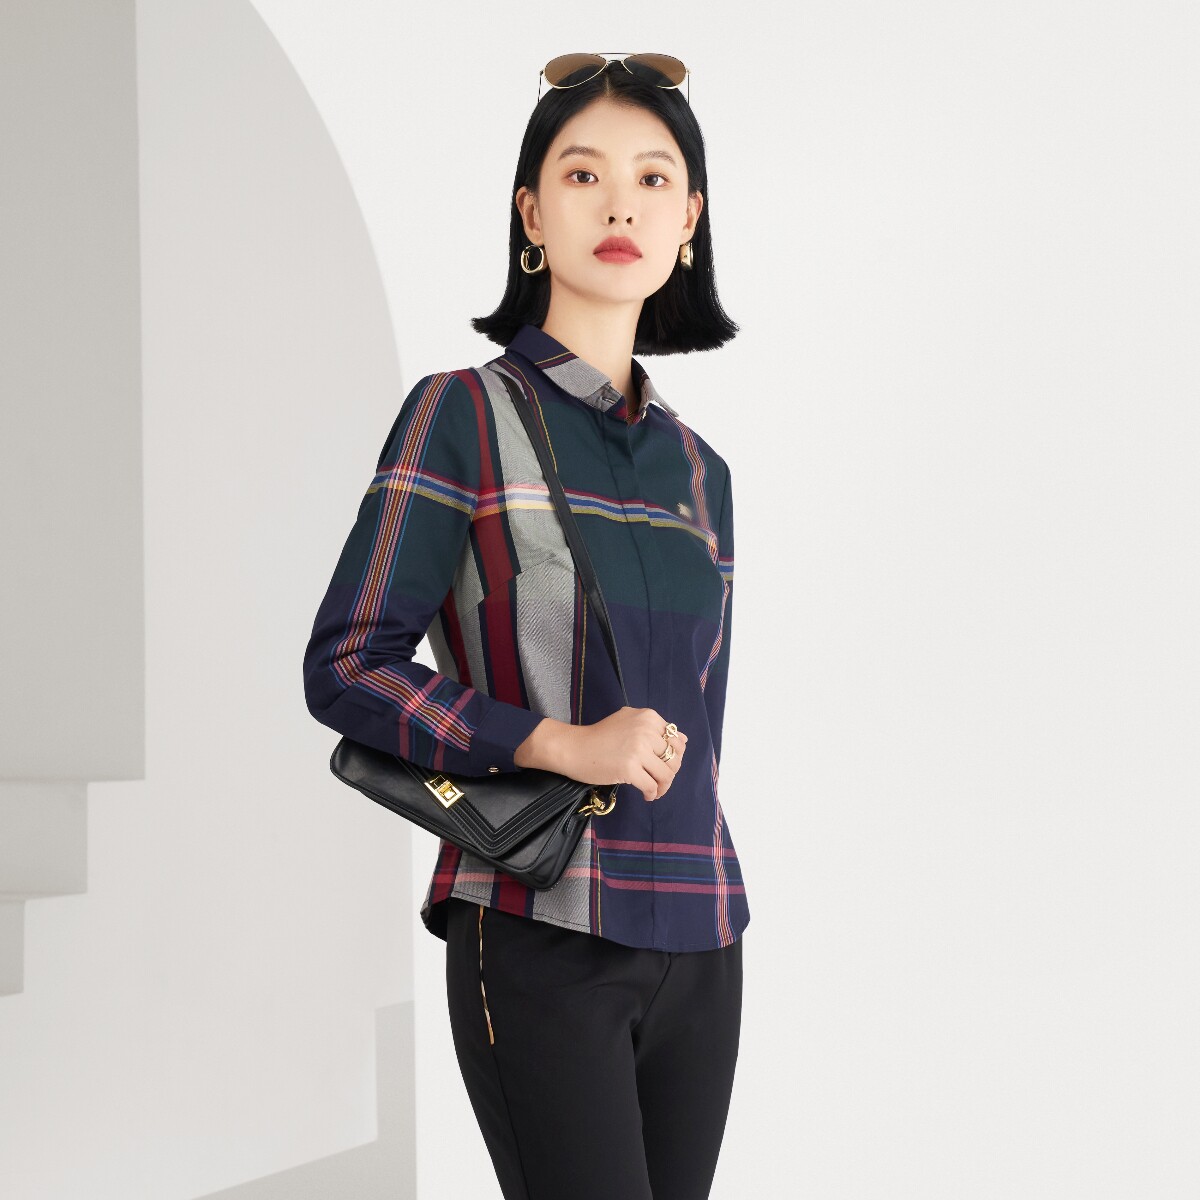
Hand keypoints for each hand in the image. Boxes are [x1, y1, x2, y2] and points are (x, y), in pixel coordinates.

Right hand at [561, 707, 687, 803]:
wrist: (574, 747)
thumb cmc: (600, 736)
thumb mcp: (630, 721)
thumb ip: (656, 728)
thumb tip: (684, 740)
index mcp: (648, 717)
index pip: (676, 740)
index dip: (674, 756)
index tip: (664, 765)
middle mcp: (645, 730)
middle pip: (673, 758)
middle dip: (670, 773)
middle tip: (659, 781)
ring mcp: (637, 749)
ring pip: (666, 774)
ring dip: (663, 786)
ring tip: (655, 790)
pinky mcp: (629, 768)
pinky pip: (651, 786)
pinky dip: (652, 793)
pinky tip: (646, 795)